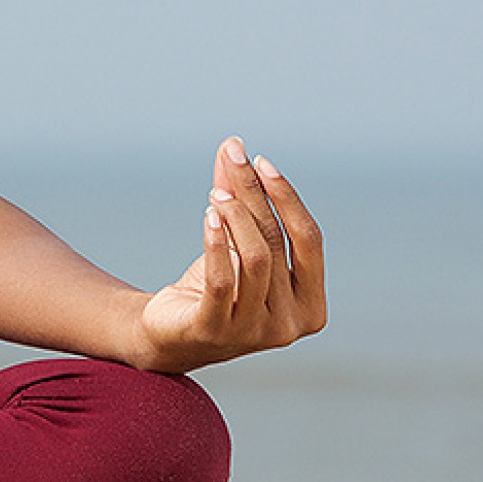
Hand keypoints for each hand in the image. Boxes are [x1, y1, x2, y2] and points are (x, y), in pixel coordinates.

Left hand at [134, 137, 326, 372]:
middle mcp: (290, 326)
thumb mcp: (236, 244)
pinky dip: (216, 243)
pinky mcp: (215, 333)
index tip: (261, 161)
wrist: (170, 335)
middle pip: (277, 243)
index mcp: (311, 306)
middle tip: (234, 161)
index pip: (310, 240)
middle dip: (255, 195)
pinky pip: (223, 281)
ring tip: (216, 195)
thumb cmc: (217, 288)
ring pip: (255, 259)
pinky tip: (208, 216)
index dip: (287, 197)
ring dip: (236, 216)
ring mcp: (254, 334)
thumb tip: (234, 146)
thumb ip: (240, 200)